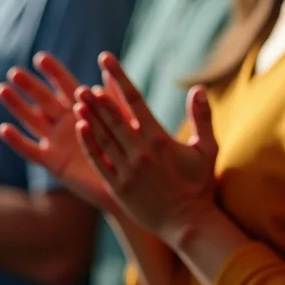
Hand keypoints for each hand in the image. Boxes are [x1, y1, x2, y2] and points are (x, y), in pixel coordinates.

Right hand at [0, 52, 120, 210]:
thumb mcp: (122, 120)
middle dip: (30, 86)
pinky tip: (4, 128)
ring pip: (32, 120)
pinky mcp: (53, 162)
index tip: (40, 58)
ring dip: (18, 106)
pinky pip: (31, 150)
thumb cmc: (127, 149)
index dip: (53, 72)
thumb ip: (115, 97)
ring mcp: (57, 141)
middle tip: (14, 72)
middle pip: (44, 100)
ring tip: (2, 89)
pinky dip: (17, 141)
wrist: (128, 182)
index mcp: (83, 109)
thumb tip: (110, 69)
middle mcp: (66, 122)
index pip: (66, 85)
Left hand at [73, 52, 217, 242]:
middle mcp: (141, 152)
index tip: (106, 61)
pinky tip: (80, 128)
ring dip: (89, 117)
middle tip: (83, 83)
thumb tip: (198, 88)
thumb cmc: (200, 185)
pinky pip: (99, 161)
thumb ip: (202, 117)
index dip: (119, 79)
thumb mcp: (207, 149)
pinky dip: (89, 143)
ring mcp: (128, 170)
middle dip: (97, 99)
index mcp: (160, 139)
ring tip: (77, 99)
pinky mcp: (118, 187)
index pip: (135, 101)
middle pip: (113, 118)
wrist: (188, 223)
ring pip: (103, 137)